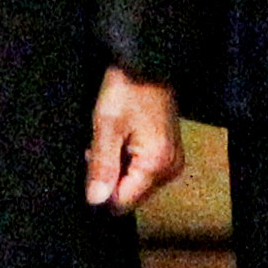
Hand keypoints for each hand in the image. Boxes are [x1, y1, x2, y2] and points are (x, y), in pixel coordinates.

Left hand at [85, 69, 182, 210]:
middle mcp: (170, 168)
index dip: (102, 188)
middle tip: (103, 145)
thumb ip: (102, 167)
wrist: (147, 65)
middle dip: (111, 176)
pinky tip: (123, 139)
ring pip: (135, 183)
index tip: (95, 160)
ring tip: (113, 138)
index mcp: (156, 165)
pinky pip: (144, 171)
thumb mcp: (106, 127)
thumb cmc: (128, 88)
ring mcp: (172, 161)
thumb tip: (96, 200)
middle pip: (130, 194)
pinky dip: (129, 160)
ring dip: (118, 167)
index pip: (123, 202)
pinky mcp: (169, 154)